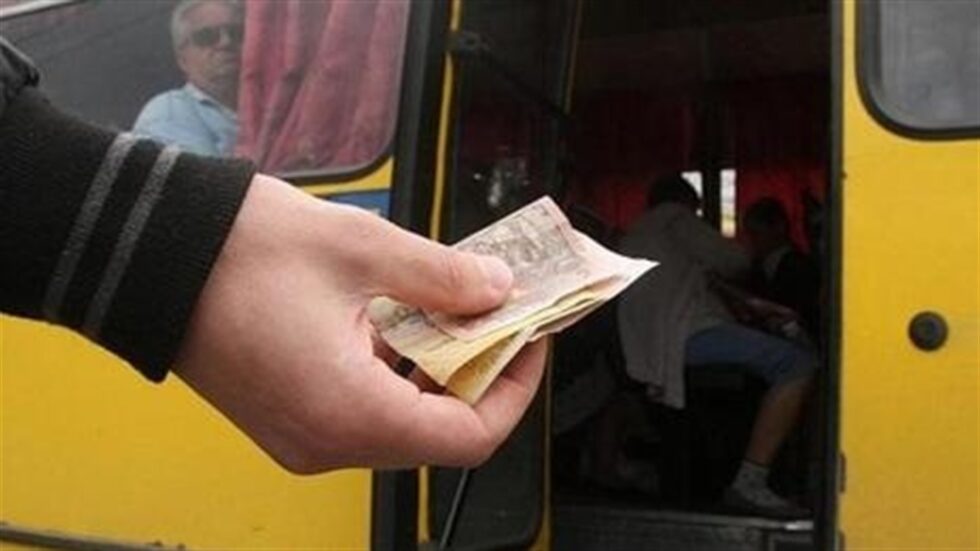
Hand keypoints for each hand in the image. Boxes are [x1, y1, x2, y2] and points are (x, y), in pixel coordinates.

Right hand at [174, 175, 547, 472]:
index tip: (528, 339)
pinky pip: (364, 410)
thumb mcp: (363, 250)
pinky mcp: (288, 417)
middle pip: (438, 431)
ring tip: (453, 309)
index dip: (514, 388)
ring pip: (402, 420)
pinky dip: (397, 372)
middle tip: (495, 314)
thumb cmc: (237, 253)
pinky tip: (403, 320)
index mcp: (349, 413)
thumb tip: (496, 289)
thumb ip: (444, 277)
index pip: (469, 437)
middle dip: (477, 371)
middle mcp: (325, 442)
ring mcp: (303, 435)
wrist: (148, 254)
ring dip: (437, 369)